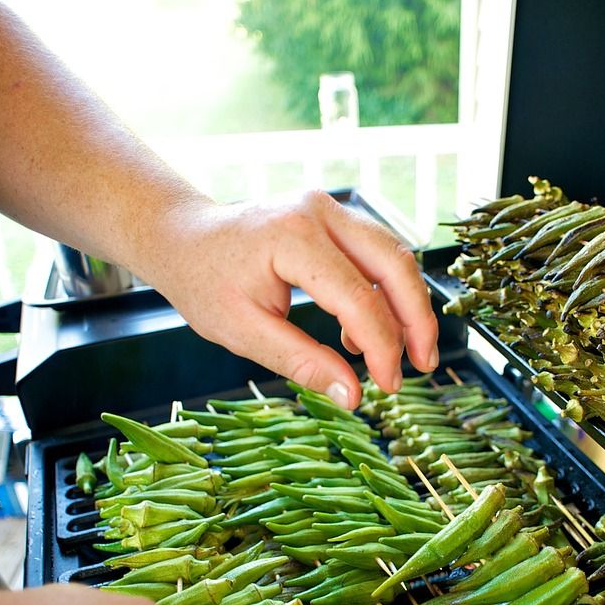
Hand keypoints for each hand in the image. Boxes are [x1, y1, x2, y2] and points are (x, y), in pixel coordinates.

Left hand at [151, 190, 439, 407]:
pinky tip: (364, 334)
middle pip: (394, 264)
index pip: (358, 298)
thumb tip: (353, 397)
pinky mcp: (334, 215)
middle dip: (417, 320)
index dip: (382, 347)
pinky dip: (384, 292)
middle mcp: (319, 212)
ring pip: (394, 255)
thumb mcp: (243, 332)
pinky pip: (376, 252)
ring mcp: (329, 207)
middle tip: (424, 365)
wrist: (181, 237)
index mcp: (292, 238)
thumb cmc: (203, 282)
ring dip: (407, 306)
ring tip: (402, 356)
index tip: (386, 387)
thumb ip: (301, 362)